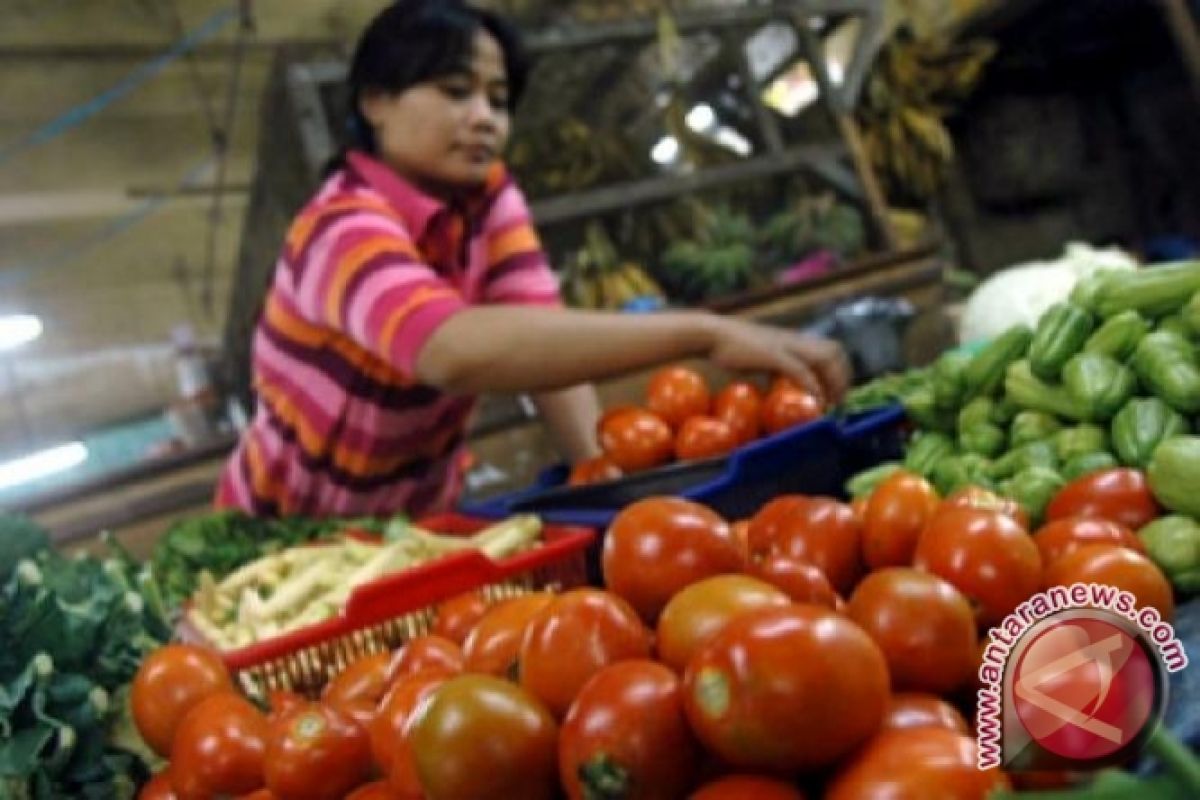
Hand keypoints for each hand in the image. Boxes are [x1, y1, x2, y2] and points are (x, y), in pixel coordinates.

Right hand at [704, 316, 851, 402]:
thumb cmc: (731, 347)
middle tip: (837, 400)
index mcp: (793, 339)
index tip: (835, 392)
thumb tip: (781, 384)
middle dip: (841, 377)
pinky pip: (801, 370)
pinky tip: (813, 400)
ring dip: (832, 382)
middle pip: (835, 351)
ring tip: (828, 403)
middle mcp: (794, 340)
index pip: (830, 349)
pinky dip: (811, 386)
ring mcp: (785, 345)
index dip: (839, 371)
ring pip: (825, 358)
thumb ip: (775, 367)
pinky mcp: (774, 355)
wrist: (712, 334)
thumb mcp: (760, 356)